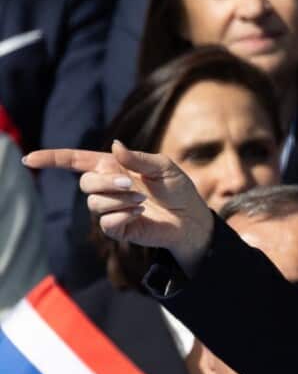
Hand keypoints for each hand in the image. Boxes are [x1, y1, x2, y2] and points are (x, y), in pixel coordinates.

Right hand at [24, 140, 213, 273]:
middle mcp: (107, 187)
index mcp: (112, 167)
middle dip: (107, 183)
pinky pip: (107, 223)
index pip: (76, 161)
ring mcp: (110, 209)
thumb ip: (138, 158)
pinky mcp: (118, 228)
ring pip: (95, 204)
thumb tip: (115, 145)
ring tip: (142, 201)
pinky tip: (139, 214)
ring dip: (119, 200)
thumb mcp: (164, 167)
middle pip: (86, 184)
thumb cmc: (178, 189)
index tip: (29, 159)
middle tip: (132, 186)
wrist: (191, 218)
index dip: (52, 159)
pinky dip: (123, 216)